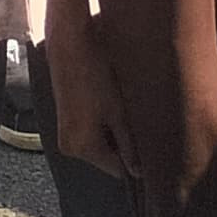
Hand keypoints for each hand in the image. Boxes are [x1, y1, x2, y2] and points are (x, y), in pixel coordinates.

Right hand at [43, 17, 127, 174]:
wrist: (69, 46)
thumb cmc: (94, 73)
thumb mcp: (118, 111)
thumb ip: (128, 144)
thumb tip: (137, 169)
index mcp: (83, 147)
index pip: (115, 170)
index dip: (135, 162)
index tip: (151, 152)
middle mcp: (69, 146)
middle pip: (105, 158)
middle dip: (123, 147)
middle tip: (137, 124)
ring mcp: (65, 134)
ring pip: (98, 146)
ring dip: (113, 135)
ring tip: (121, 112)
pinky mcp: (65, 122)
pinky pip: (89, 135)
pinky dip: (102, 126)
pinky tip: (109, 107)